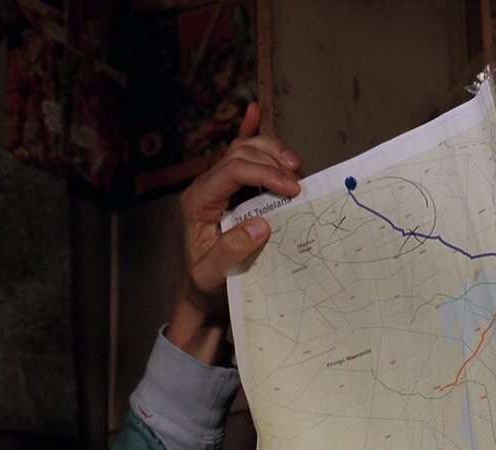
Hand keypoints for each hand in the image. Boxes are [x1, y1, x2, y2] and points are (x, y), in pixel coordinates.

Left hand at [166, 103, 301, 360]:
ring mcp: (217, 186)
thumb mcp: (213, 276)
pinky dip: (249, 132)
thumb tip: (261, 223)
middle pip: (240, 154)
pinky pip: (240, 155)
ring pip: (244, 150)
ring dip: (271, 151)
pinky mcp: (230, 190)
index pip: (231, 171)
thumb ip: (232, 251)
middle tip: (298, 186)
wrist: (200, 293)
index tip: (292, 189)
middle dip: (272, 162)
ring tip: (295, 168)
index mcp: (197, 202)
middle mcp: (205, 188)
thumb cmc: (206, 285)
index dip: (264, 173)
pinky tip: (253, 109)